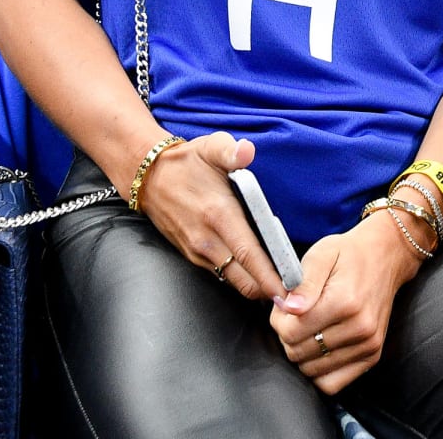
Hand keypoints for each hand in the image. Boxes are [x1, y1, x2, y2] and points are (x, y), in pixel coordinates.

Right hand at [134, 131, 287, 300]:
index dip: (270, 276)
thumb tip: (246, 150)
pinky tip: (257, 273)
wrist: (149, 177)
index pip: (249, 254)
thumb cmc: (186, 162)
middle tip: (293, 293)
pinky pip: (220, 273)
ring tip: (280, 285)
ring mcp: (197, 250)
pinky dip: (240, 277)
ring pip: (232, 280)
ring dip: (255, 286)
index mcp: (219, 214)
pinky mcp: (192, 255)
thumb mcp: (210, 147)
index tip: (289, 290)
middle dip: (268, 290)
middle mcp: (207, 239)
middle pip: (243, 278)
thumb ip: (231, 150)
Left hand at [269, 214, 421, 393]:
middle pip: (297, 353)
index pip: (290, 332)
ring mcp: (368, 345)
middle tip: (297, 314)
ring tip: (311, 327)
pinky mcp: (372, 356)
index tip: (286, 305)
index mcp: (344, 302)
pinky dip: (319, 370)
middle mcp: (360, 328)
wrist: (386, 257)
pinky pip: (332, 383)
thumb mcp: (322, 254)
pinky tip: (320, 347)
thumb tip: (288, 309)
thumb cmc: (349, 255)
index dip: (279, 319)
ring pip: (310, 370)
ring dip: (303, 352)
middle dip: (288, 335)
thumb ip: (303, 282)